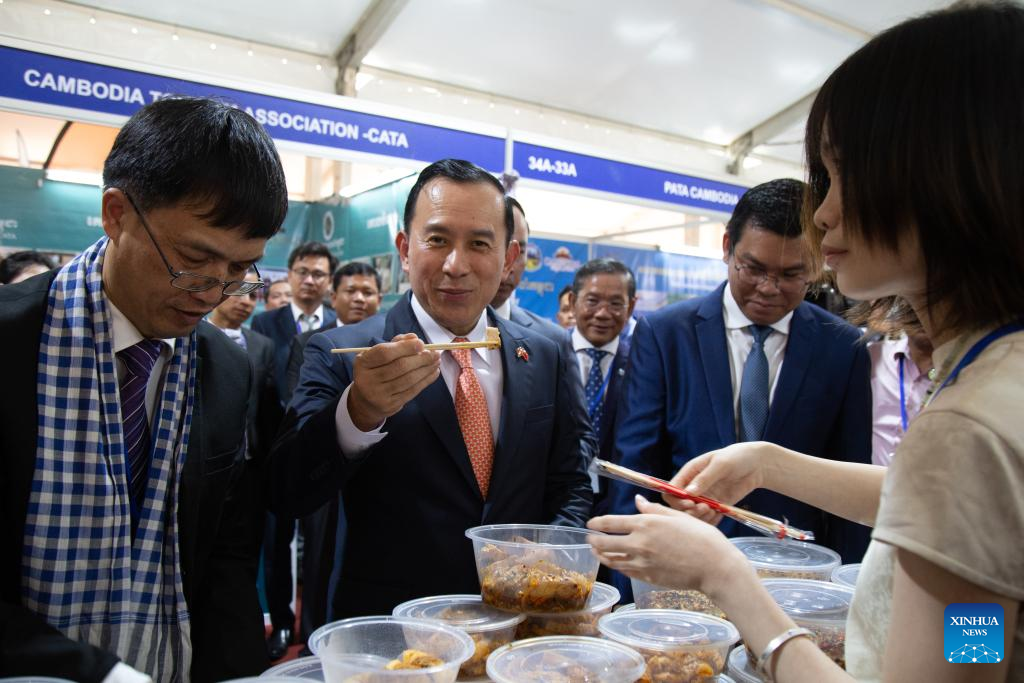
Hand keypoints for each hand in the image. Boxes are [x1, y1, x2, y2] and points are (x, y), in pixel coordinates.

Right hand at [347, 333, 440, 430]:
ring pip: (408, 380)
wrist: (366, 402)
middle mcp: (368, 380)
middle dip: (421, 359)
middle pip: (399, 367)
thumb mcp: (378, 355)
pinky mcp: (390, 405)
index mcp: (363, 363)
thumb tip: (414, 338)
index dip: (404, 347)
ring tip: (437, 361)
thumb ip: (396, 344)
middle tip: (434, 353)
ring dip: (426, 369)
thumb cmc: (376, 371)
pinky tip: (433, 372)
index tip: (421, 343)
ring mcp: (379, 395)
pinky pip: (412, 391)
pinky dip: (426, 380)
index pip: (384, 353)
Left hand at [587, 495, 748, 597]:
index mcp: (645, 524)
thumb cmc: (701, 537)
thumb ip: (653, 509)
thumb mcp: (677, 516)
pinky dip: (617, 567)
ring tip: (597, 552)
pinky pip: (625, 572)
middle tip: (590, 539)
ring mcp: (642, 563)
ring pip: (613, 560)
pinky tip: (616, 564)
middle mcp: (639, 543)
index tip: (591, 523)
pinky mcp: (647, 578)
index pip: (611, 523)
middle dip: (594, 541)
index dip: (597, 523)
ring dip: (602, 555)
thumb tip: (637, 500)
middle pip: (605, 544)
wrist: (714, 566)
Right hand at [663, 442, 771, 524]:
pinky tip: (719, 514)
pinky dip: (711, 520)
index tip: (690, 503)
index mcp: (689, 472)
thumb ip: (704, 478)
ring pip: (693, 514)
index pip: (671, 489)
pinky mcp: (716, 506)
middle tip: (705, 508)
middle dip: (689, 510)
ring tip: (713, 511)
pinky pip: (708, 518)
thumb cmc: (737, 457)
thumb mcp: (720, 464)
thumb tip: (688, 493)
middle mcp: (694, 486)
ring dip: (700, 517)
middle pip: (679, 505)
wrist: (757, 465)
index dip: (676, 499)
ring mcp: (705, 497)